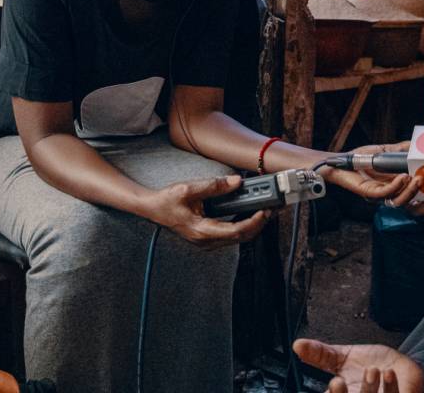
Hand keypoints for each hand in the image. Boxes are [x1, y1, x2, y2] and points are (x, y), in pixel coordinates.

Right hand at [144, 175, 268, 248]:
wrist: (152, 208)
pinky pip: (230, 235)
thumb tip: (235, 181)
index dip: (254, 222)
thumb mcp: (188, 189)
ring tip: (265, 211)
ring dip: (253, 225)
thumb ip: (213, 186)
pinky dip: (243, 225)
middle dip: (259, 224)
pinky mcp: (207, 237)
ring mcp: (206, 241)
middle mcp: (206, 240)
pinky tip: (250, 214)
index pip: (235, 231)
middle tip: (271, 209)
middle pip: (241, 237)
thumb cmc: (166, 201)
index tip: (264, 211)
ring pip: (237, 238)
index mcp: (202, 231)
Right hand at [293, 339, 423, 392]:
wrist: (403, 368)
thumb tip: (297, 345)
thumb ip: (320, 354)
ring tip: (371, 370)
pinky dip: (391, 389)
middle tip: (337, 382)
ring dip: (369, 390)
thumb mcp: (343, 358)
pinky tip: (388, 373)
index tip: (328, 383)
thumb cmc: (372, 366)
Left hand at [322, 143, 423, 215]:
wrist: (341, 161)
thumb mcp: (388, 151)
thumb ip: (404, 149)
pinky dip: (396, 186)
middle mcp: (391, 195)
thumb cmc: (362, 158)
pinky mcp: (370, 193)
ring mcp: (381, 196)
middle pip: (414, 208)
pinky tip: (402, 177)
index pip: (419, 200)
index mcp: (398, 188)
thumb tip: (421, 144)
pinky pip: (386, 194)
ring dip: (413, 192)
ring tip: (419, 178)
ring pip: (401, 202)